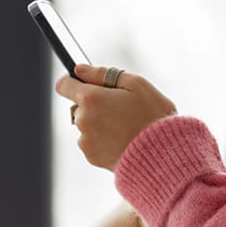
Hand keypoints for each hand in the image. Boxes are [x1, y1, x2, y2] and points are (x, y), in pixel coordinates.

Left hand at [55, 64, 177, 170]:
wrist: (161, 155)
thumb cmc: (152, 116)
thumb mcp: (135, 84)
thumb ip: (103, 74)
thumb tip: (79, 69)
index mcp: (90, 98)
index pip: (64, 84)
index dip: (73, 81)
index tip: (84, 82)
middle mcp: (82, 119)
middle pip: (80, 105)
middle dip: (95, 103)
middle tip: (122, 108)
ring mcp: (85, 140)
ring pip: (87, 124)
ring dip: (100, 122)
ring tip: (126, 127)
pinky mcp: (91, 156)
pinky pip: (92, 141)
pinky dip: (104, 139)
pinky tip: (123, 140)